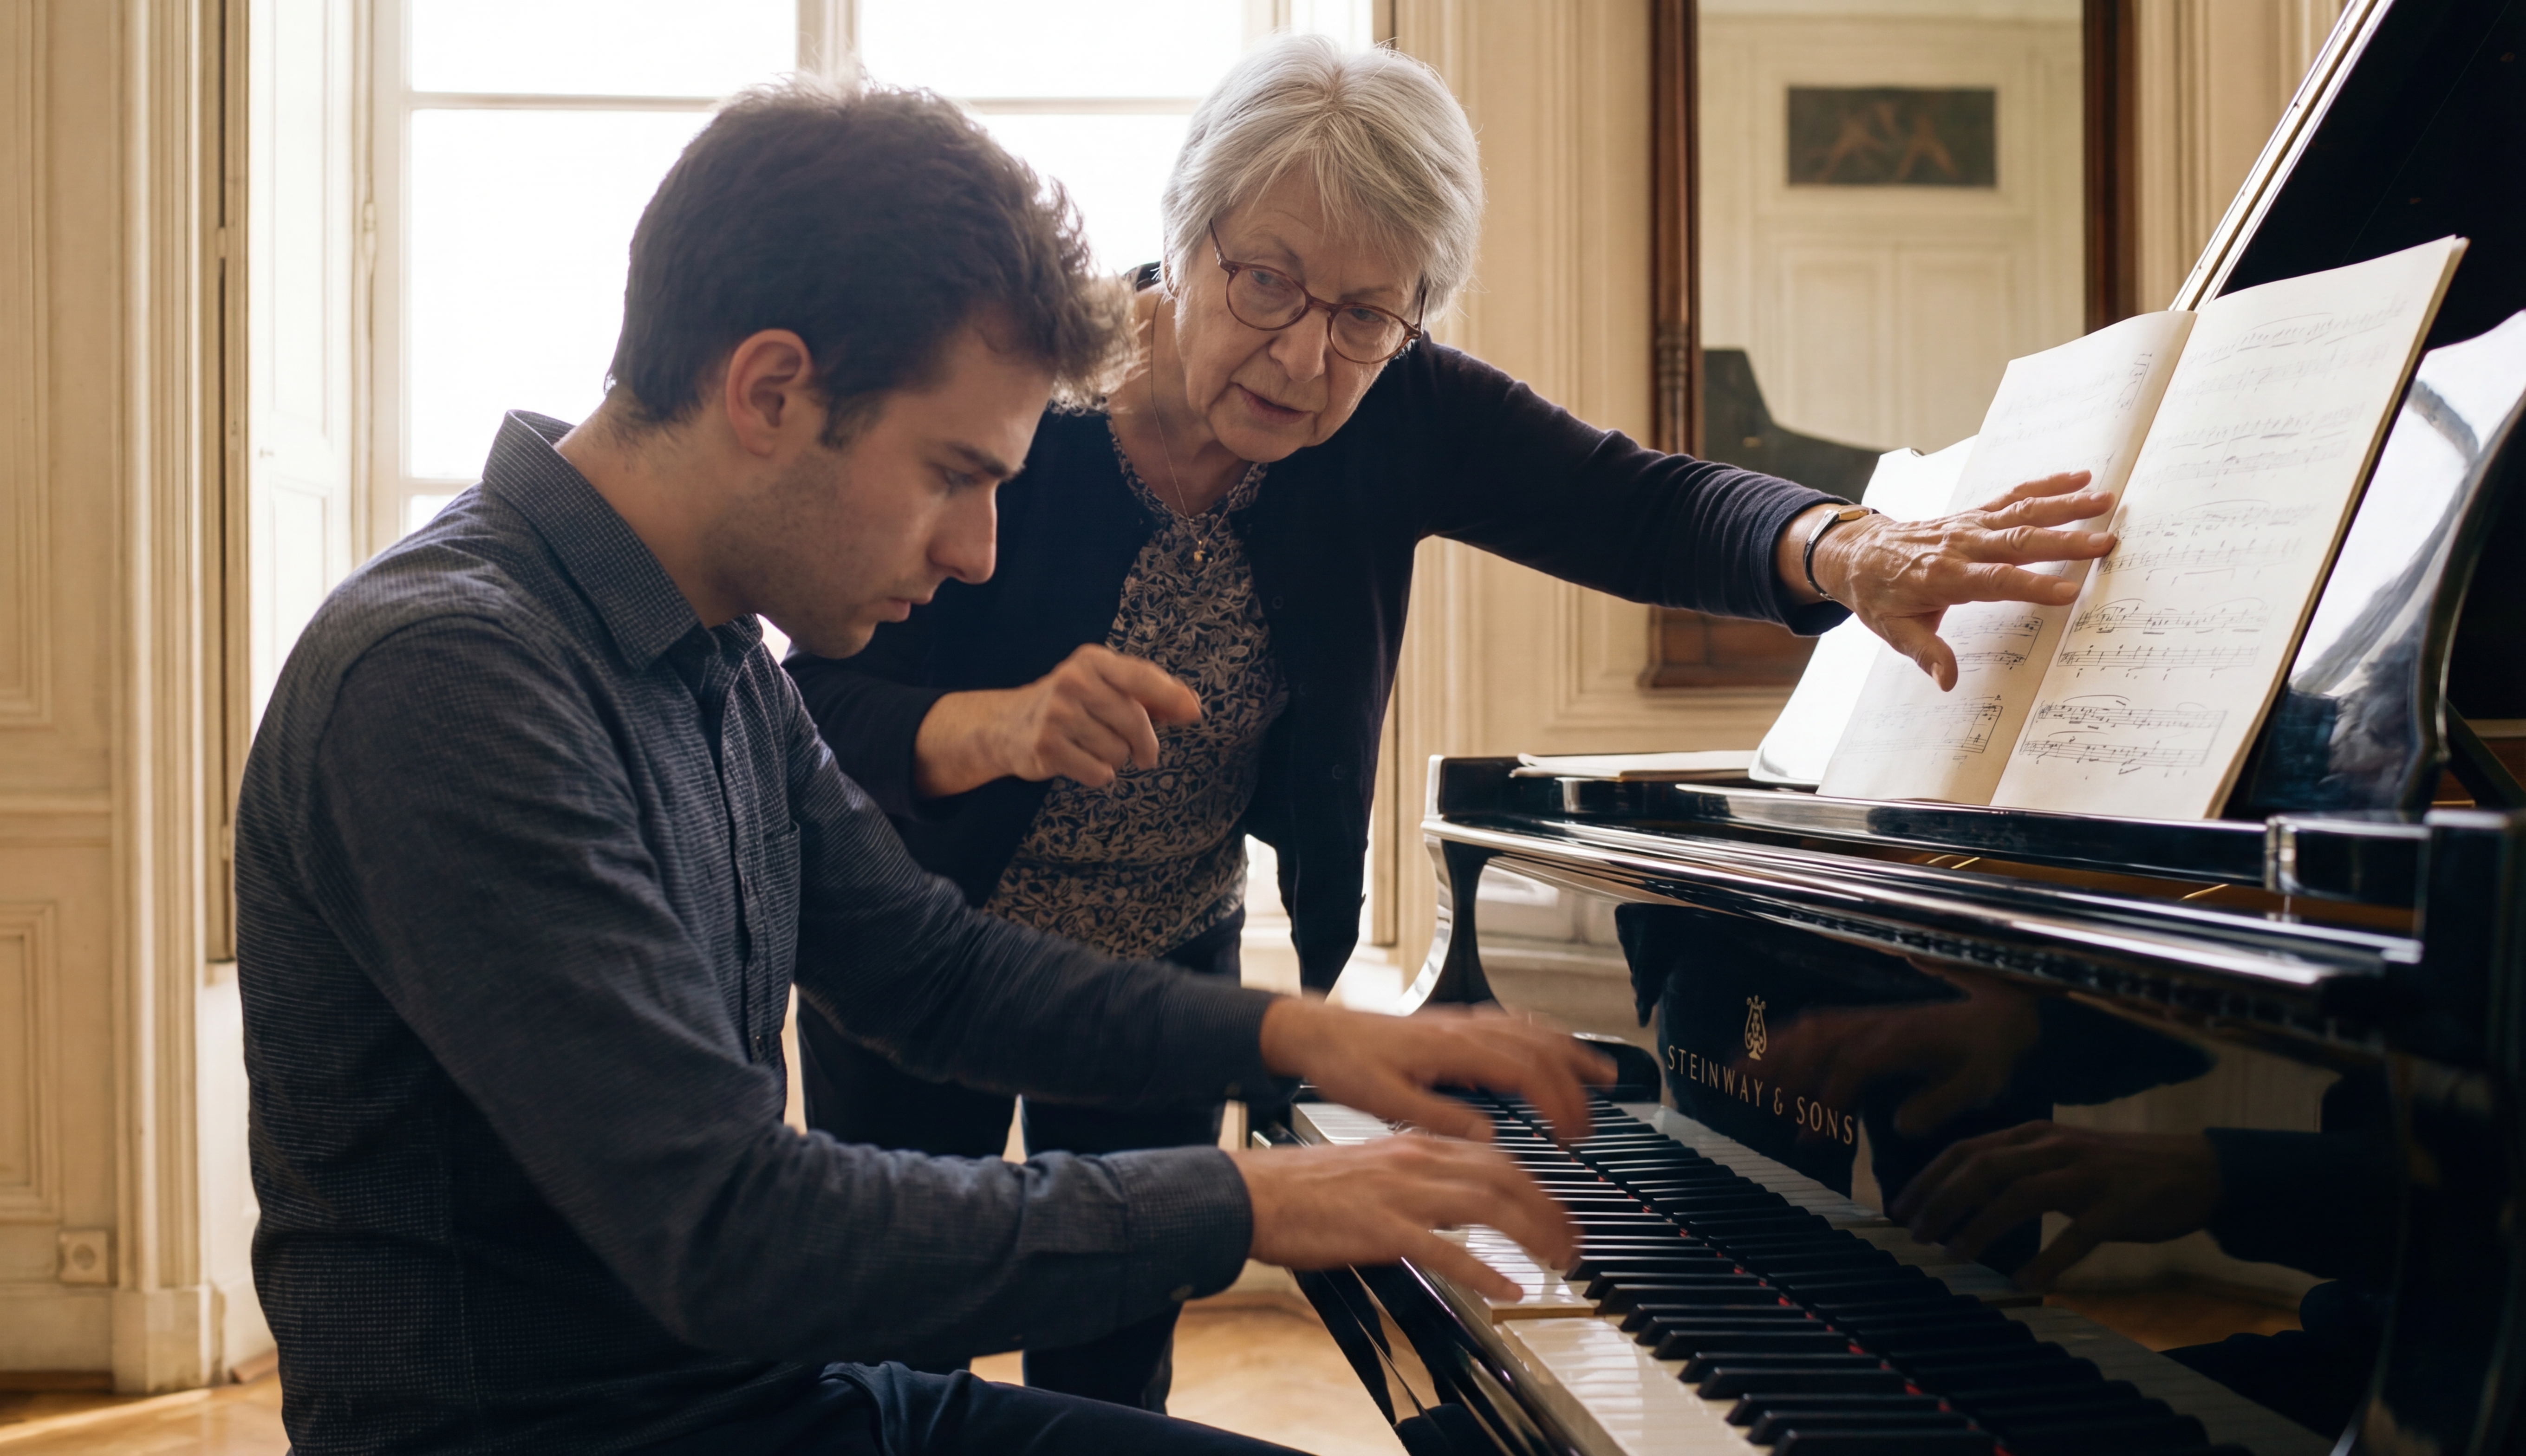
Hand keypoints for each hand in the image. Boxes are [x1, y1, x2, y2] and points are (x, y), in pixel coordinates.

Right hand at [912, 644, 1201, 797]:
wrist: (1007, 725)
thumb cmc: (1070, 705)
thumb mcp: (1104, 687)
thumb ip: (1147, 694)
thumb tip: (1191, 707)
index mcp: (1092, 661)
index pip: (1141, 676)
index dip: (1171, 696)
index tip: (1194, 714)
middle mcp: (1073, 682)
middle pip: (1135, 721)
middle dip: (1146, 744)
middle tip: (1146, 755)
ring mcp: (1057, 714)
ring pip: (1118, 751)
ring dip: (1115, 758)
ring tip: (1095, 748)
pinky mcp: (1047, 747)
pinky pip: (1098, 772)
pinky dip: (1098, 774)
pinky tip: (1082, 761)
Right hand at [1231, 1134, 1576, 1300]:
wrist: (1254, 1193)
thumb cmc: (1305, 1189)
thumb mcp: (1374, 1170)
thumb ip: (1419, 1182)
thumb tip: (1458, 1207)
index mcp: (1415, 1146)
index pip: (1496, 1159)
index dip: (1537, 1188)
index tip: (1558, 1214)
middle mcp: (1416, 1161)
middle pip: (1506, 1177)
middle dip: (1549, 1210)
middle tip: (1573, 1241)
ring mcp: (1401, 1194)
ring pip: (1488, 1205)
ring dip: (1532, 1233)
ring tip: (1558, 1260)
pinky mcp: (1383, 1228)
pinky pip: (1446, 1250)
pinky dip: (1483, 1270)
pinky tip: (1506, 1288)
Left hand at [1257, 998, 1616, 1145]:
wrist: (1315, 1033)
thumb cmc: (1344, 1065)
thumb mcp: (1385, 1102)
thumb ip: (1439, 1117)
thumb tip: (1486, 1134)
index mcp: (1452, 1049)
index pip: (1524, 1071)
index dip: (1556, 1101)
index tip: (1571, 1133)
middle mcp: (1462, 1031)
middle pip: (1538, 1048)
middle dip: (1574, 1083)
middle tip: (1593, 1120)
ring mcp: (1459, 1024)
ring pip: (1530, 1030)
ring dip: (1568, 1052)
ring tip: (1600, 1075)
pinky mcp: (1451, 1026)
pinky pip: (1511, 1023)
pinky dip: (1541, 1036)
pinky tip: (1550, 1048)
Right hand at [1747, 965, 2041, 1141]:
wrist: (1996, 1016)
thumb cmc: (1986, 1055)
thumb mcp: (1977, 1084)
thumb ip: (1939, 1103)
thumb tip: (1902, 1125)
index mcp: (1898, 1042)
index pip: (1850, 1069)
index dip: (1825, 1102)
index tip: (1807, 1137)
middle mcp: (1874, 1026)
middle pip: (1814, 1043)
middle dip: (1775, 1069)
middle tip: (1741, 1095)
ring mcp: (1865, 1021)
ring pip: (1807, 1033)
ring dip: (1770, 1051)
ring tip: (1734, 1074)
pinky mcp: (1862, 1022)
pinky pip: (1815, 1025)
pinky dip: (1784, 1036)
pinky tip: (1761, 1051)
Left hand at [1786, 472, 2116, 690]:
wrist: (1856, 553)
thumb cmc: (1878, 594)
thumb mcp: (1893, 630)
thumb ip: (1925, 653)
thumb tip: (1947, 681)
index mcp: (1945, 577)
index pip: (1996, 582)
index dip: (2033, 586)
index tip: (2070, 592)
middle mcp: (1962, 545)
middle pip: (2019, 542)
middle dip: (2065, 542)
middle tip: (2106, 543)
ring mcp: (1970, 525)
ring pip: (2023, 512)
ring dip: (2065, 506)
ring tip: (2105, 502)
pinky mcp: (1974, 514)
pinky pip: (2013, 497)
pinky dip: (2046, 486)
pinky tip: (2078, 479)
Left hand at [1890, 1121, 2222, 1288]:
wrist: (2195, 1168)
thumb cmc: (2118, 1169)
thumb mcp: (2061, 1155)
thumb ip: (2017, 1168)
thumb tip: (1963, 1194)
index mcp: (2035, 1134)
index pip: (1967, 1150)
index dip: (1929, 1179)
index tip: (1899, 1208)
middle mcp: (2055, 1148)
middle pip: (1983, 1169)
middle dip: (1942, 1201)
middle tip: (1915, 1233)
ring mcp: (2088, 1176)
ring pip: (2021, 1197)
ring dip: (1981, 1226)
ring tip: (1954, 1255)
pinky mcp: (2119, 1207)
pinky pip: (2077, 1236)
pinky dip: (2047, 1259)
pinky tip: (2023, 1280)